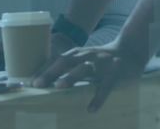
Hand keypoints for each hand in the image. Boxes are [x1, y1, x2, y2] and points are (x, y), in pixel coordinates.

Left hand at [32, 40, 146, 112]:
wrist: (131, 50)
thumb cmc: (103, 60)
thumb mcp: (85, 59)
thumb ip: (70, 68)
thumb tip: (49, 83)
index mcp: (78, 54)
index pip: (56, 60)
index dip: (42, 70)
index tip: (28, 82)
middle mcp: (87, 56)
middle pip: (66, 61)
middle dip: (50, 72)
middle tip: (37, 84)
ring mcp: (101, 63)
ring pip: (84, 68)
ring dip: (71, 76)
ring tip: (59, 87)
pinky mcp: (115, 72)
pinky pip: (105, 86)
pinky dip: (98, 97)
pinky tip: (91, 109)